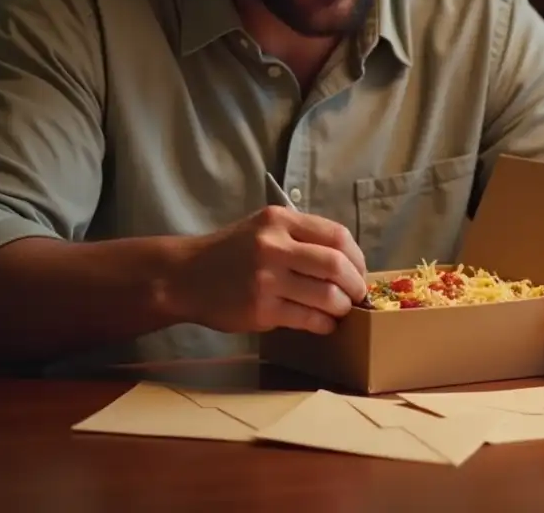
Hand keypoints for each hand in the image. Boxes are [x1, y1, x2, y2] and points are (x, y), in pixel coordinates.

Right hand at [172, 206, 367, 335]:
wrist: (184, 276)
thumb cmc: (231, 252)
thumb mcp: (263, 228)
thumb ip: (300, 237)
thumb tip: (347, 262)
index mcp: (280, 221)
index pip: (337, 235)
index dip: (357, 257)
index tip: (359, 271)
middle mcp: (274, 246)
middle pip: (336, 265)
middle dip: (355, 284)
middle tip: (357, 295)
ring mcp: (266, 279)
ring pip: (326, 296)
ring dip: (342, 307)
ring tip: (340, 310)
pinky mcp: (259, 309)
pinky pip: (307, 319)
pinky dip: (324, 324)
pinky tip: (324, 324)